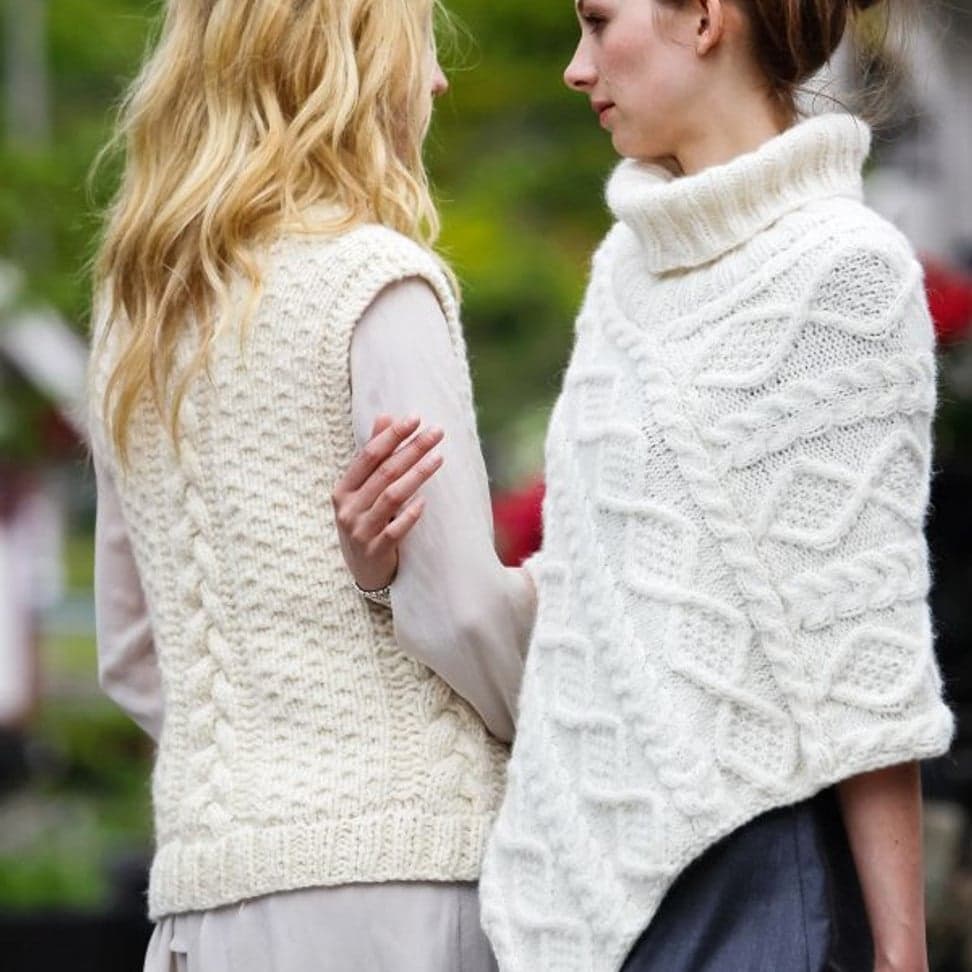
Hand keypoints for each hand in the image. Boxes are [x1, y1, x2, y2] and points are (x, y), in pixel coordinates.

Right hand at [331, 414, 443, 592]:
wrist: (362, 572)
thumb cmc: (365, 522)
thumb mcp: (362, 491)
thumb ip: (373, 456)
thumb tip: (384, 417)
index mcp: (343, 489)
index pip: (368, 455)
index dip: (392, 435)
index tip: (415, 418)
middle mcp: (348, 508)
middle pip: (384, 472)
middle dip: (412, 449)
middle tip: (437, 432)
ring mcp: (359, 531)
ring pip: (391, 497)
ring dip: (417, 475)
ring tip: (439, 458)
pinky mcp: (374, 551)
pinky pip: (394, 531)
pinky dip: (410, 515)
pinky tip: (425, 501)